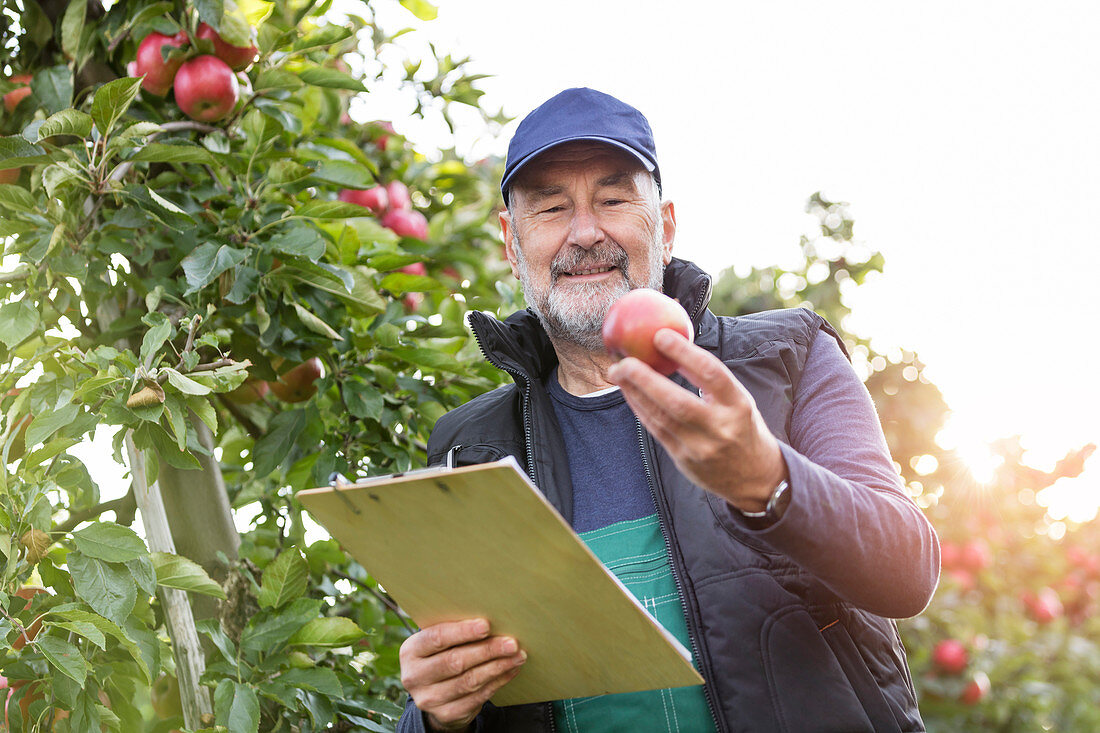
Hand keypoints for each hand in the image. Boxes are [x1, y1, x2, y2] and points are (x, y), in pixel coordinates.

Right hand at [399, 618, 526, 731]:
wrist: (435, 694)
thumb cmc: (443, 655)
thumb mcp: (440, 643)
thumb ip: (455, 630)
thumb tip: (493, 617)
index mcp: (410, 651)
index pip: (436, 638)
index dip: (462, 631)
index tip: (486, 625)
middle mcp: (414, 676)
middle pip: (455, 661)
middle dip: (487, 650)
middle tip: (511, 643)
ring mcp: (428, 699)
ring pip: (469, 681)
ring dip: (497, 667)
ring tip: (518, 656)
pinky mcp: (445, 714)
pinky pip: (476, 697)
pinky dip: (497, 682)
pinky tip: (510, 671)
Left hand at [607, 328, 787, 512]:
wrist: (754, 477)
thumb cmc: (742, 426)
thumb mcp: (737, 399)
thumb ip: (708, 378)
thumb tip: (671, 345)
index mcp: (738, 404)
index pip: (711, 374)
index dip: (684, 353)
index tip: (660, 336)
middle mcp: (720, 427)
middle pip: (677, 401)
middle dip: (645, 379)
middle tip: (623, 361)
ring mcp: (700, 447)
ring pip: (660, 417)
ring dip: (635, 393)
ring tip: (618, 373)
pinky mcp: (683, 459)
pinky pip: (656, 430)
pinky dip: (640, 408)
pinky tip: (629, 393)